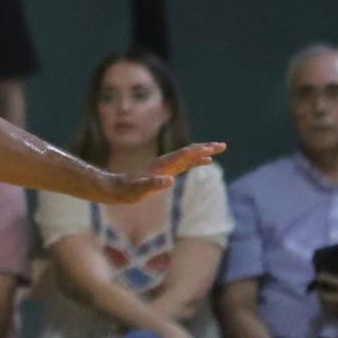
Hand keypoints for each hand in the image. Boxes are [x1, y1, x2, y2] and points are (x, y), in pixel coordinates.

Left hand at [100, 142, 226, 203]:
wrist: (115, 189)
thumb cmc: (127, 191)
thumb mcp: (139, 189)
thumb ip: (153, 184)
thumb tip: (169, 180)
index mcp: (162, 165)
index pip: (184, 155)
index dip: (198, 153)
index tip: (213, 150)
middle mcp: (165, 163)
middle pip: (188, 152)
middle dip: (205, 149)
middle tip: (222, 146)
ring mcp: (165, 166)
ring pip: (188, 156)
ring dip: (202, 153)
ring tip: (217, 150)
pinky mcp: (165, 172)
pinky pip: (184, 163)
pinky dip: (196, 160)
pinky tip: (204, 162)